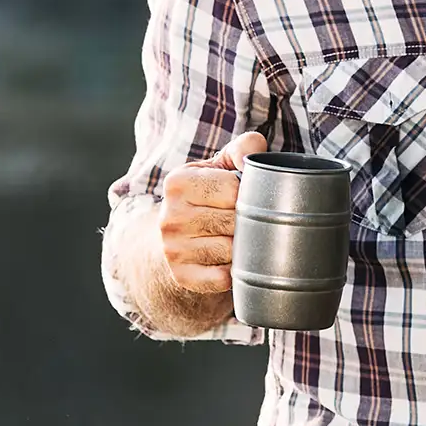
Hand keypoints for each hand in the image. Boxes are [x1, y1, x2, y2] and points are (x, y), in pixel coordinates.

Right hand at [155, 131, 266, 295]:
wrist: (176, 232)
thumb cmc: (207, 193)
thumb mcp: (221, 163)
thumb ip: (244, 148)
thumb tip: (256, 160)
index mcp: (178, 183)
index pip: (234, 190)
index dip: (251, 194)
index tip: (249, 195)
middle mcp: (169, 216)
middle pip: (235, 222)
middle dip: (251, 221)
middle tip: (250, 218)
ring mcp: (173, 249)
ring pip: (232, 251)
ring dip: (244, 246)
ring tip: (241, 236)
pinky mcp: (182, 276)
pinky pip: (223, 277)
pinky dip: (234, 270)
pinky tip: (231, 259)